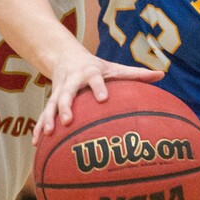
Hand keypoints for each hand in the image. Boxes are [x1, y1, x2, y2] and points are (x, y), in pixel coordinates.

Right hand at [33, 41, 162, 143]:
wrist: (65, 56)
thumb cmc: (96, 67)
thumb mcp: (114, 67)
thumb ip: (137, 73)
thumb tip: (162, 74)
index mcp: (89, 72)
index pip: (94, 79)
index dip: (98, 88)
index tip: (103, 99)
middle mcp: (72, 81)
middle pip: (67, 92)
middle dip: (66, 105)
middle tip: (68, 120)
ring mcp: (59, 90)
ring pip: (51, 105)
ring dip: (48, 118)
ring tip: (48, 134)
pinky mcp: (50, 100)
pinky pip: (44, 114)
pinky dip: (39, 127)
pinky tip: (36, 143)